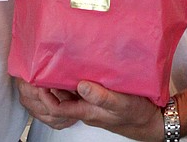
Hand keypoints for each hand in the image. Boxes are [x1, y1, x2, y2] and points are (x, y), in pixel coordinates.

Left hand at [17, 78, 162, 140]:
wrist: (150, 120)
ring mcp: (89, 103)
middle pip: (57, 103)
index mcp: (87, 111)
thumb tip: (81, 85)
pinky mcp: (96, 97)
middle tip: (36, 72)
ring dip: (55, 85)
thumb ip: (102, 96)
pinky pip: (77, 91)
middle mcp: (85, 107)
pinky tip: (70, 69)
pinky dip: (70, 81)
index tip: (38, 82)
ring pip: (65, 96)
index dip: (45, 98)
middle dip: (44, 90)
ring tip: (48, 67)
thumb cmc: (137, 113)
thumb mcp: (122, 103)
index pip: (57, 108)